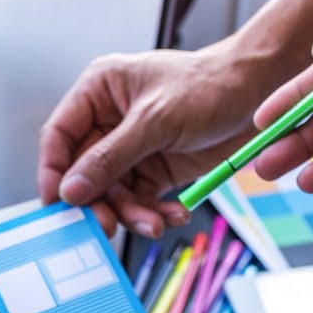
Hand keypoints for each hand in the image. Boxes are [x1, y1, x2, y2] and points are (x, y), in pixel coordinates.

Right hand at [38, 42, 268, 236]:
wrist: (259, 94)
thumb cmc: (209, 86)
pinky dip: (153, 212)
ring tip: (154, 224)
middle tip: (106, 226)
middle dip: (98, 202)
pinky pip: (140, 201)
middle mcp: (109, 122)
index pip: (59, 137)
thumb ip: (110, 158)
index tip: (58, 205)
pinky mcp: (154, 170)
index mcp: (99, 92)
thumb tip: (71, 191)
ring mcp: (131, 149)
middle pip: (84, 173)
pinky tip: (172, 215)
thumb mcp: (155, 121)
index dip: (53, 172)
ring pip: (113, 193)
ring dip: (132, 213)